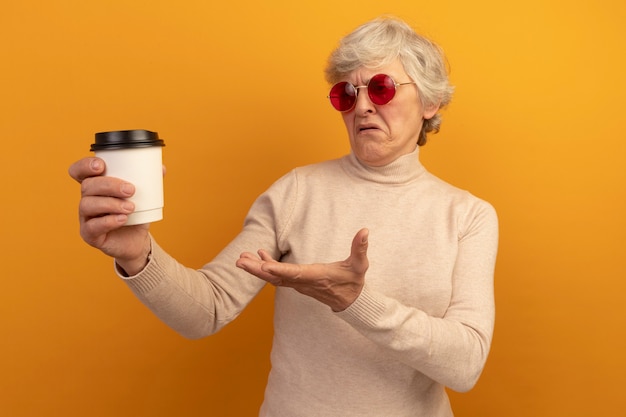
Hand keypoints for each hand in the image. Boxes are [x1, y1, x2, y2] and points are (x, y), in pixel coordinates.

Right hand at [68, 157, 150, 274]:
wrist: (137, 241)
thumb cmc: (136, 214)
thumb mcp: (144, 196)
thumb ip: (150, 181)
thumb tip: (161, 168)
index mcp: (96, 186)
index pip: (79, 171)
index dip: (85, 166)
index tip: (101, 166)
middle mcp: (87, 200)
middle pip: (87, 186)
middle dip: (109, 185)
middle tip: (130, 190)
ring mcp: (86, 218)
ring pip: (88, 205)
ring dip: (111, 203)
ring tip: (131, 208)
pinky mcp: (89, 235)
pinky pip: (92, 226)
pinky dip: (108, 221)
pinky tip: (122, 219)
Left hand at [236, 228, 368, 311]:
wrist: (351, 301)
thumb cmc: (354, 281)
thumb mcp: (360, 264)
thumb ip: (360, 247)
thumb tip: (365, 230)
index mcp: (317, 276)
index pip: (295, 274)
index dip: (279, 271)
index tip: (264, 267)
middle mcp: (304, 282)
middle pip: (277, 277)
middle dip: (257, 270)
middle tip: (240, 262)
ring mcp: (299, 284)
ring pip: (274, 278)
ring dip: (257, 269)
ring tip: (241, 259)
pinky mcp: (297, 283)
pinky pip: (278, 278)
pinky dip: (266, 268)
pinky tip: (258, 256)